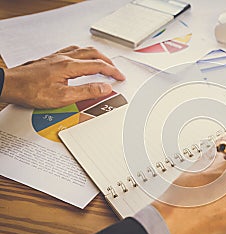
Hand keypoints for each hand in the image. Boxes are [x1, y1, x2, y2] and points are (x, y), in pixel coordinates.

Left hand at [0, 45, 124, 108]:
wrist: (11, 85)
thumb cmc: (31, 91)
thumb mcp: (63, 97)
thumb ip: (86, 91)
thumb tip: (104, 87)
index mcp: (70, 67)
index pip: (98, 66)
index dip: (112, 72)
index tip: (120, 77)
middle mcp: (64, 58)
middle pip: (93, 54)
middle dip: (107, 62)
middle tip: (115, 70)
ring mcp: (56, 57)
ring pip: (82, 50)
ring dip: (96, 56)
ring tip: (103, 63)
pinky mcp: (50, 60)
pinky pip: (71, 51)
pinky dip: (83, 54)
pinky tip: (80, 58)